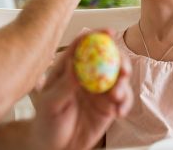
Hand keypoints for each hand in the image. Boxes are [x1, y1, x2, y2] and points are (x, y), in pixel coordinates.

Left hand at [30, 30, 132, 149]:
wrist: (55, 146)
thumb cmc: (46, 122)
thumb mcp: (49, 103)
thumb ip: (63, 85)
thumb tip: (75, 64)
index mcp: (70, 67)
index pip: (84, 45)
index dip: (97, 35)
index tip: (109, 33)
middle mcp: (88, 75)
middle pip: (109, 58)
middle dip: (120, 59)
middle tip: (123, 70)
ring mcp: (100, 89)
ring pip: (119, 78)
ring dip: (124, 84)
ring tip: (117, 96)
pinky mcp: (109, 105)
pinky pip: (124, 99)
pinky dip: (126, 103)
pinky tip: (119, 112)